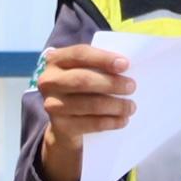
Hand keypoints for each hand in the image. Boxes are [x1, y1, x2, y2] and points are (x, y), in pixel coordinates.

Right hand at [31, 42, 135, 180]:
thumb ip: (100, 66)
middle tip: (131, 87)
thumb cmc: (83, 89)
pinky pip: (90, 124)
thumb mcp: (86, 72)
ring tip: (131, 106)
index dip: (103, 58)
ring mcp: (51, 104)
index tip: (125, 64)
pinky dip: (110, 122)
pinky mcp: (59, 126)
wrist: (66, 123)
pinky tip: (123, 120)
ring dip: (115, 105)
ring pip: (89, 104)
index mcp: (55, 60)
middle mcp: (48, 81)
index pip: (80, 54)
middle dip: (111, 83)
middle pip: (82, 80)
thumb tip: (126, 67)